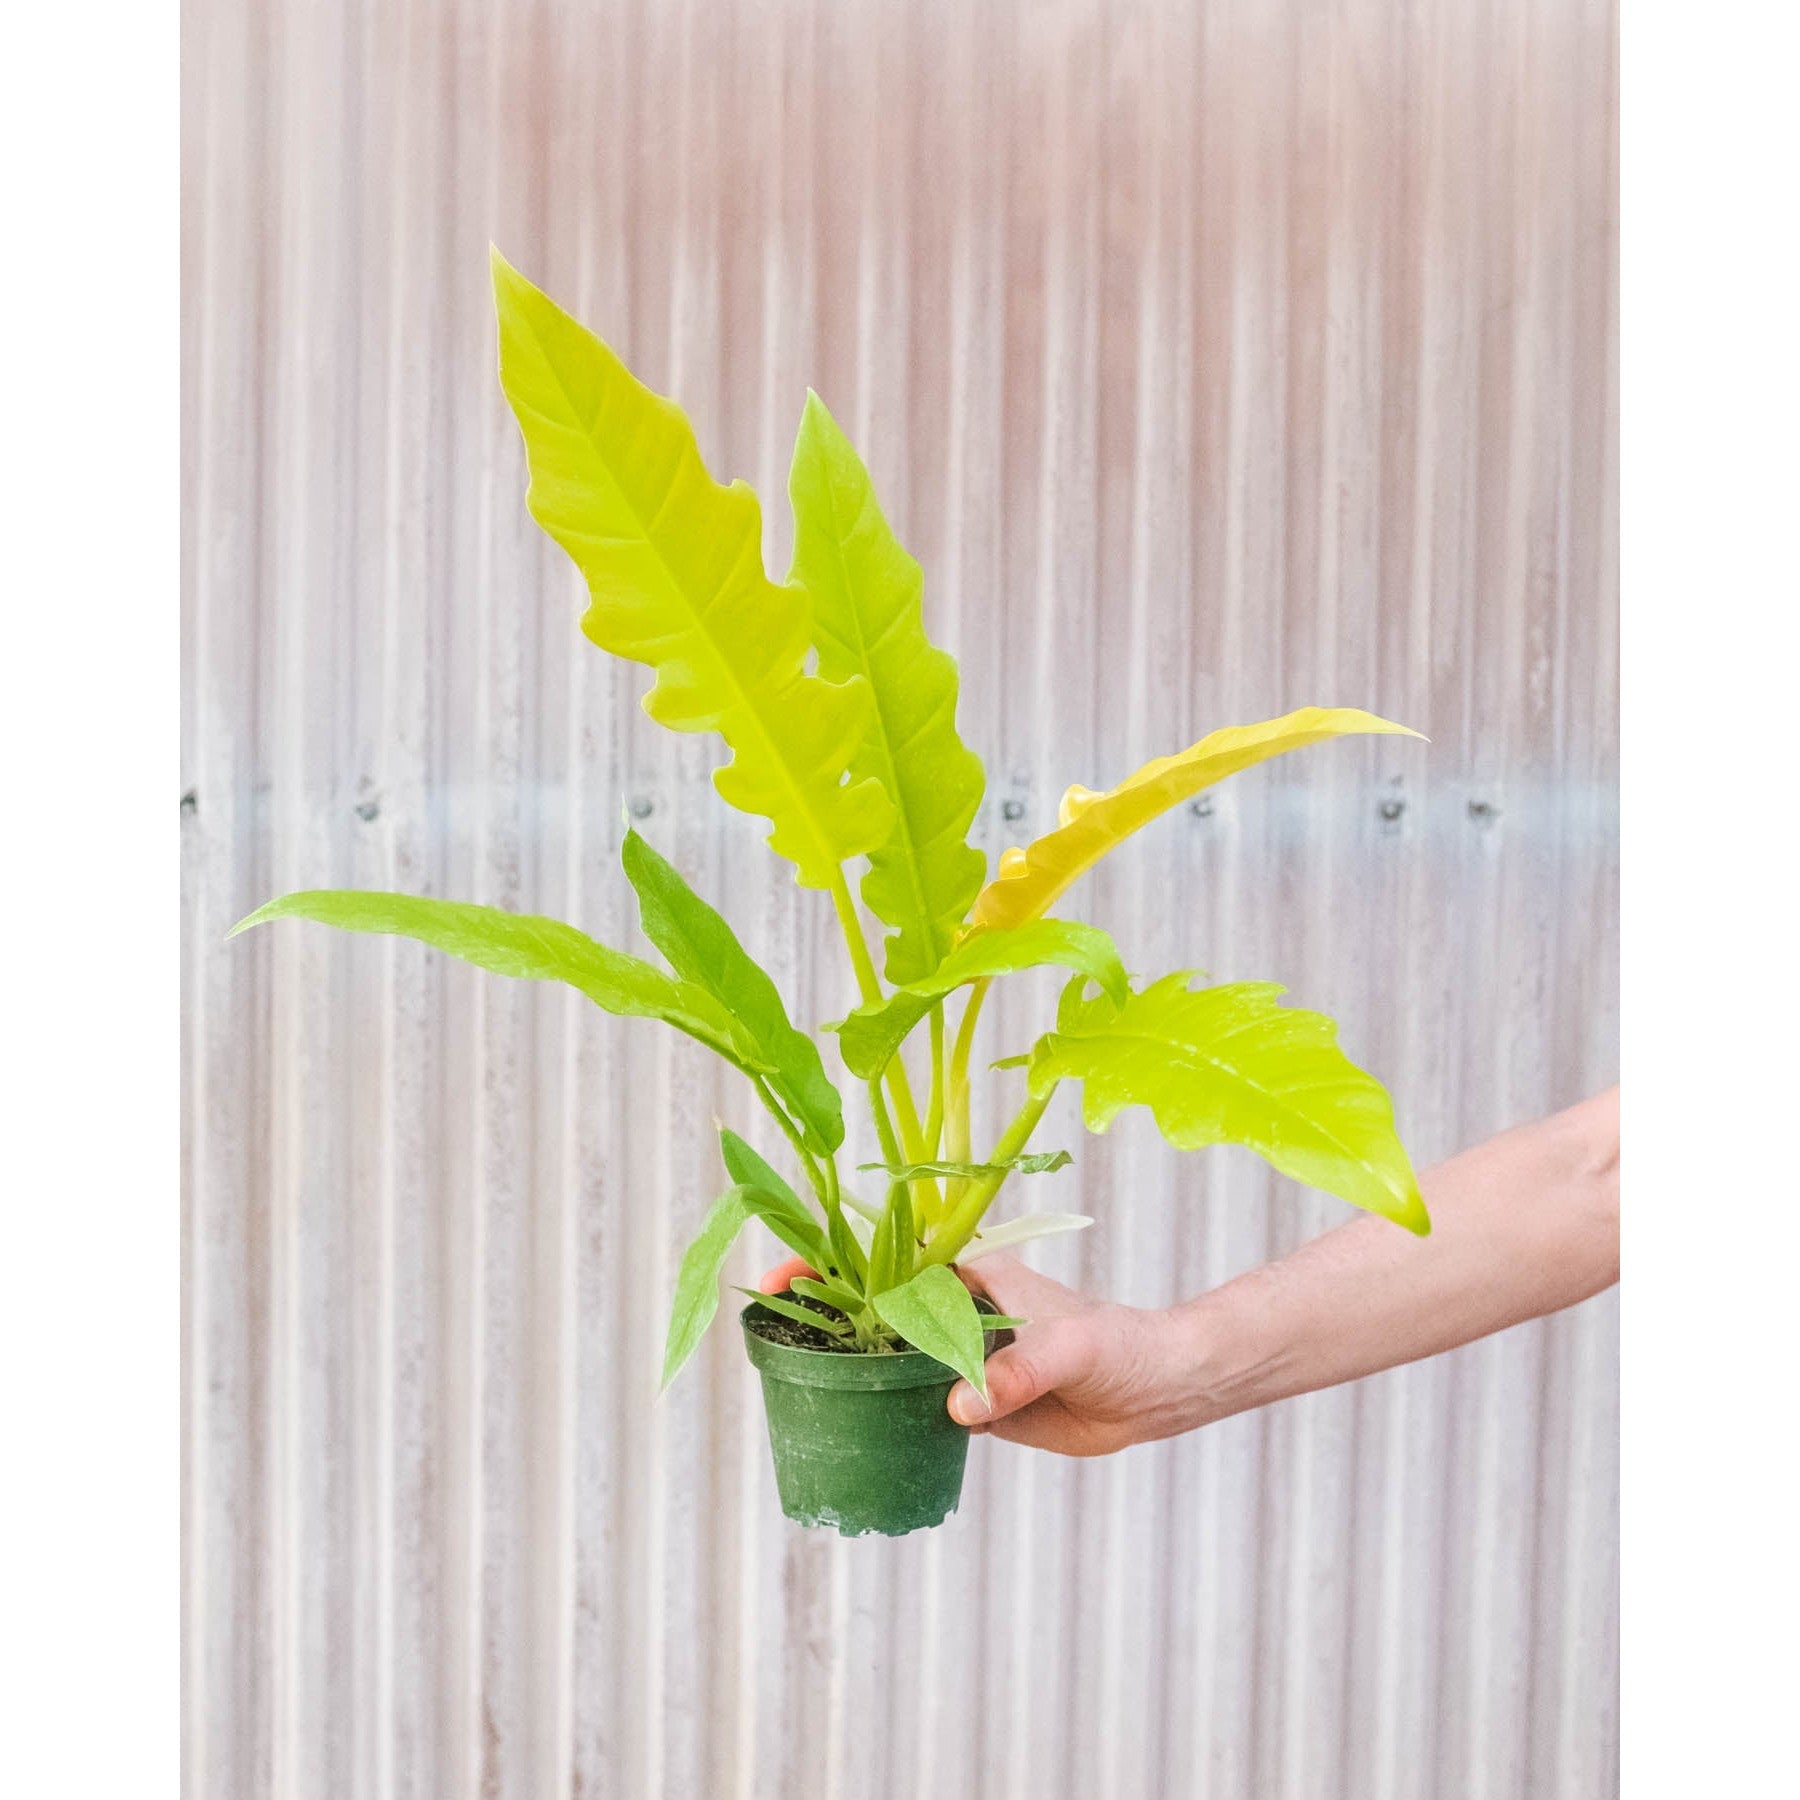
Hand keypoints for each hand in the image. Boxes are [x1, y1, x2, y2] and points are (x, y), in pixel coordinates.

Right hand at [756, 1252, 1174, 1456]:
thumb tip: (959, 1404)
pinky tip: (849, 1425)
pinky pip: (913, 1402)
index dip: (831, 1260)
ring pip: (888, 1356)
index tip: (785, 1275)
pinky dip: (880, 1409)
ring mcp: (960, 1355)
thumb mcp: (1074, 1349)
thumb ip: (1019, 1370)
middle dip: (820, 1310)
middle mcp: (957, 1311)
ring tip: (792, 1383)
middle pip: (873, 1304)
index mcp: (972, 1276)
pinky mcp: (972, 1400)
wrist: (1158, 1390)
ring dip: (846, 1364)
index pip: (887, 1258)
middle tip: (766, 1330)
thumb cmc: (1122, 1347)